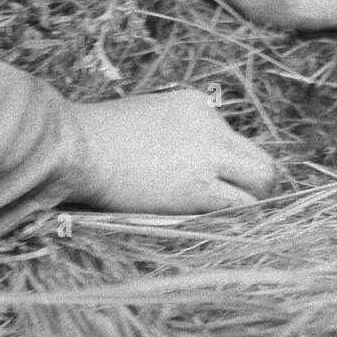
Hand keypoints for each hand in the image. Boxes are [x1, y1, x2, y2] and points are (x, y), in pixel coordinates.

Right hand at [68, 90, 277, 213]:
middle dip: (256, 186)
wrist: (75, 145)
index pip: (230, 138)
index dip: (225, 166)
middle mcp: (211, 126)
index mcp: (196, 105)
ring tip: (238, 225)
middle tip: (243, 208)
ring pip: (261, 182)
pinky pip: (240, 207)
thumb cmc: (91, 136)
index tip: (211, 183)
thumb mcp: (141, 118)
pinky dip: (240, 220)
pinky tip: (228, 231)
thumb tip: (176, 165)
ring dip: (254, 205)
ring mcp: (209, 156)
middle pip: (260, 160)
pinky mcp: (199, 187)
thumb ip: (170, 136)